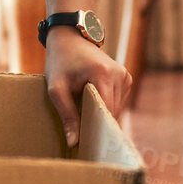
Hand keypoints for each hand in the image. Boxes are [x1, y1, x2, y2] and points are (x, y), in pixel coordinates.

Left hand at [44, 28, 131, 148]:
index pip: (106, 111)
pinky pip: (117, 102)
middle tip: (82, 138)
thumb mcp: (56, 88)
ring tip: (85, 119)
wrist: (69, 38)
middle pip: (112, 112)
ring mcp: (125, 76)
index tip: (87, 145)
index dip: (97, 129)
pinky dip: (106, 107)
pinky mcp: (125, 78)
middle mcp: (120, 75)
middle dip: (98, 124)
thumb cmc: (60, 62)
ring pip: (116, 109)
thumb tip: (74, 143)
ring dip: (102, 115)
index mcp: (104, 75)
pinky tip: (92, 106)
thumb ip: (66, 115)